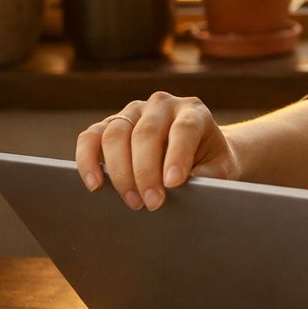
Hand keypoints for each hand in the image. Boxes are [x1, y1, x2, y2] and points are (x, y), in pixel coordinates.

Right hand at [75, 92, 239, 210]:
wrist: (199, 152)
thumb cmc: (210, 162)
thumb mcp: (219, 168)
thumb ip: (207, 176)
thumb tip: (186, 191)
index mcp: (194, 111)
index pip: (184, 128)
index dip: (177, 156)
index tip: (173, 184)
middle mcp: (162, 105)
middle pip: (146, 133)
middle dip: (146, 172)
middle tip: (152, 204)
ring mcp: (133, 111)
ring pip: (116, 133)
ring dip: (120, 172)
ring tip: (132, 202)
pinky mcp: (110, 123)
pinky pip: (91, 137)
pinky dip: (88, 160)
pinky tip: (95, 185)